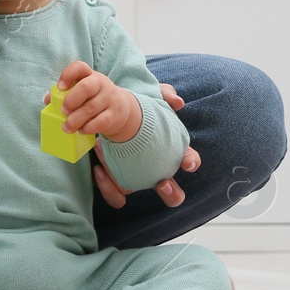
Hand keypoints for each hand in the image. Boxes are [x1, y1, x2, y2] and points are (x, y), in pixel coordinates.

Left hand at [50, 60, 140, 143]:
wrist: (120, 109)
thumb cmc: (93, 98)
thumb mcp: (81, 91)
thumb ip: (64, 94)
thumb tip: (48, 100)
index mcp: (89, 75)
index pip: (79, 67)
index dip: (68, 75)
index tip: (60, 87)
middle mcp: (101, 83)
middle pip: (86, 87)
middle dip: (71, 100)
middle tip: (63, 111)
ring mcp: (110, 98)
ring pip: (91, 108)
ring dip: (75, 120)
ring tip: (67, 127)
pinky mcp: (115, 114)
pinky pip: (101, 121)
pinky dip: (88, 127)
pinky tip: (81, 130)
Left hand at [92, 81, 199, 208]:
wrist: (106, 115)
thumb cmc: (135, 110)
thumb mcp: (148, 96)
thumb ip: (163, 94)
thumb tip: (177, 102)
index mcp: (169, 151)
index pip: (189, 159)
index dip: (191, 162)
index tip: (188, 164)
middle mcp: (155, 171)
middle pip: (173, 194)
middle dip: (171, 193)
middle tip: (162, 183)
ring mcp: (136, 179)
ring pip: (140, 193)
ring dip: (128, 185)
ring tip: (114, 164)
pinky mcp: (116, 182)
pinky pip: (116, 195)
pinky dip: (108, 187)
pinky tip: (99, 170)